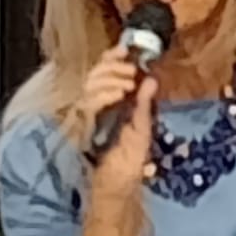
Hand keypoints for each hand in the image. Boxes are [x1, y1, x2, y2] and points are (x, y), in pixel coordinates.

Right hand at [78, 48, 156, 201]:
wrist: (114, 187)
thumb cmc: (128, 163)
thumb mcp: (142, 132)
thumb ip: (144, 107)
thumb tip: (151, 80)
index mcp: (110, 104)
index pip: (105, 72)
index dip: (112, 58)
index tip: (124, 49)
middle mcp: (96, 105)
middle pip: (96, 73)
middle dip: (113, 67)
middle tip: (130, 72)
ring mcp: (88, 114)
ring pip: (91, 83)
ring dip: (111, 80)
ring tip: (126, 87)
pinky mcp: (83, 125)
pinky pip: (89, 102)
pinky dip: (104, 95)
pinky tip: (118, 95)